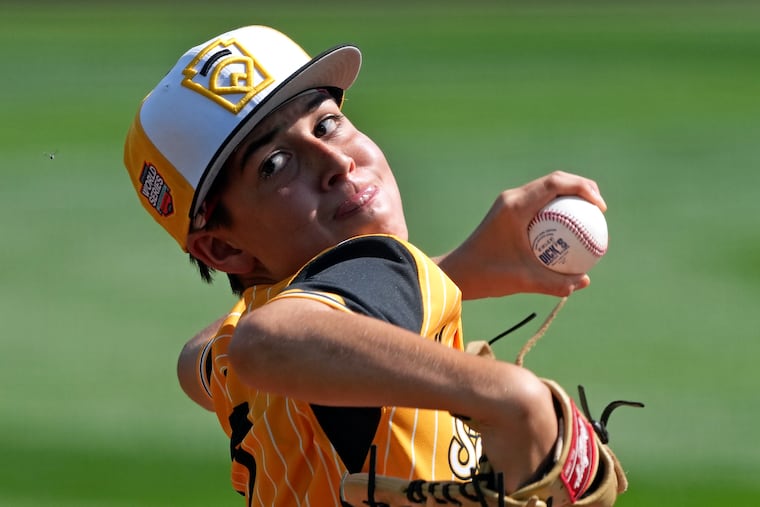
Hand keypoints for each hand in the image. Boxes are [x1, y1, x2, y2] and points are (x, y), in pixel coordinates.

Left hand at [436, 171, 606, 298]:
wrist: (458, 272)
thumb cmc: (487, 275)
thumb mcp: (523, 281)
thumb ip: (555, 283)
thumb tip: (585, 281)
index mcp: (516, 205)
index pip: (556, 183)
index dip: (584, 188)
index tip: (600, 208)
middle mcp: (512, 198)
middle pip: (555, 180)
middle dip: (582, 188)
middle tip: (600, 209)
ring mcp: (509, 203)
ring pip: (547, 189)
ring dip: (569, 196)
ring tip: (590, 216)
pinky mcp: (508, 211)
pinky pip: (539, 203)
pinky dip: (556, 210)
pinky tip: (569, 230)